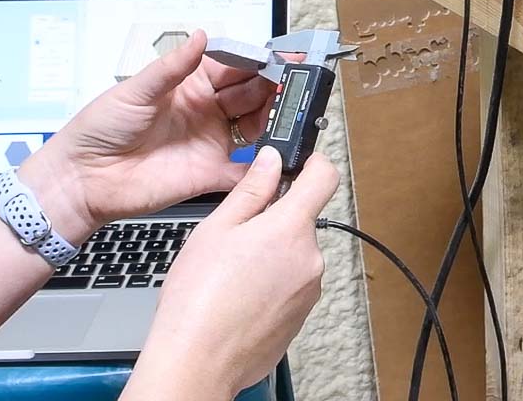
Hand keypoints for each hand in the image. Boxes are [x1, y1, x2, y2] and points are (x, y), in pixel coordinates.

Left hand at [18, 30, 277, 241]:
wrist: (83, 179)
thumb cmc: (100, 130)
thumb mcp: (135, 91)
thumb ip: (172, 67)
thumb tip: (202, 37)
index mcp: (190, 86)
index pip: (233, 67)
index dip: (256, 61)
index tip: (277, 58)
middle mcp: (206, 111)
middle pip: (251, 94)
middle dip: (273, 87)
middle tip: (291, 84)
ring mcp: (211, 141)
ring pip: (257, 126)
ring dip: (274, 119)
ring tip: (289, 114)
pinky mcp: (212, 173)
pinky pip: (246, 169)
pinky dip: (265, 165)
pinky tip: (278, 155)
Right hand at [122, 147, 339, 399]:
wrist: (198, 363)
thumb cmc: (199, 298)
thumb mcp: (216, 229)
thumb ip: (251, 190)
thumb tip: (271, 160)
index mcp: (291, 228)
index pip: (324, 177)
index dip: (313, 163)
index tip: (297, 163)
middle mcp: (310, 257)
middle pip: (302, 221)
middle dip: (274, 221)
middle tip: (234, 238)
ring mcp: (310, 288)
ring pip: (295, 254)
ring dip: (271, 254)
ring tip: (231, 275)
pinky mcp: (303, 314)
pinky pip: (291, 284)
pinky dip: (271, 283)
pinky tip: (240, 297)